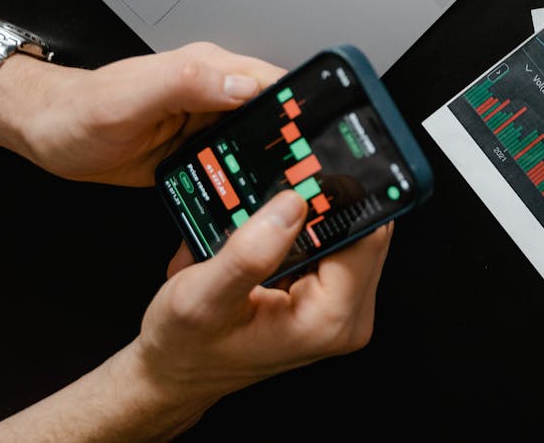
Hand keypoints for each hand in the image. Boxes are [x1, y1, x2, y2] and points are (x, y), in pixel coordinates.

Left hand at [0, 41, 284, 185]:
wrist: (47, 133)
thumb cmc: (80, 113)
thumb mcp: (130, 98)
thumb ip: (186, 83)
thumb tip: (245, 84)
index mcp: (212, 71)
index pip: (276, 83)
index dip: (306, 108)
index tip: (325, 137)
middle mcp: (218, 95)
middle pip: (278, 118)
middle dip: (299, 145)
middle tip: (312, 182)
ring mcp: (210, 124)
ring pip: (262, 145)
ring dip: (276, 168)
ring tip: (293, 200)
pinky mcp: (199, 150)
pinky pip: (236, 166)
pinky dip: (248, 183)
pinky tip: (255, 205)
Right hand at [0, 190, 392, 440]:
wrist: (175, 374)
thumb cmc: (186, 346)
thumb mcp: (200, 297)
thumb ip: (249, 253)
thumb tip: (293, 204)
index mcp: (329, 318)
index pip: (367, 232)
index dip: (342, 193)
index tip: (310, 169)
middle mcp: (347, 316)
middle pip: (364, 228)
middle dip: (325, 201)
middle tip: (279, 188)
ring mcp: (342, 308)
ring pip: (350, 231)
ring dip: (314, 213)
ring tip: (268, 213)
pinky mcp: (331, 298)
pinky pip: (335, 244)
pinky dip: (307, 228)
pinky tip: (272, 229)